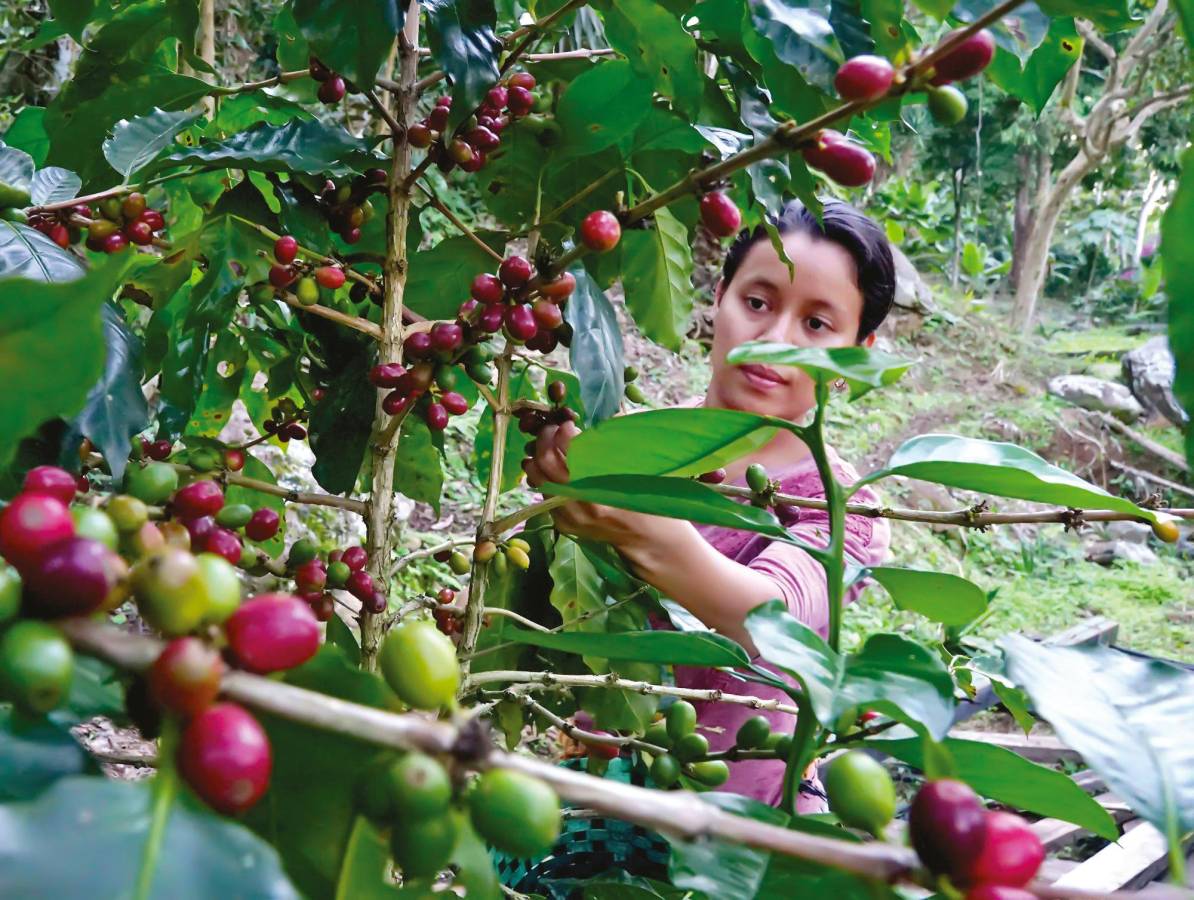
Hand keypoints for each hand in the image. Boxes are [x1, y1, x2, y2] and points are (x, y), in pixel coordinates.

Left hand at [521, 421, 679, 550]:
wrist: (646, 539)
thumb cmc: (646, 499)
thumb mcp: (633, 470)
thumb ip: (606, 450)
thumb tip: (583, 427)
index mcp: (602, 487)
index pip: (570, 448)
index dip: (564, 430)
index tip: (568, 424)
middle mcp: (582, 504)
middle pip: (546, 461)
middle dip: (545, 439)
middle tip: (552, 431)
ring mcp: (570, 516)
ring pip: (538, 479)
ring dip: (536, 458)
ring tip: (545, 447)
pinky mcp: (564, 524)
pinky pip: (544, 495)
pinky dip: (543, 478)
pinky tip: (549, 468)